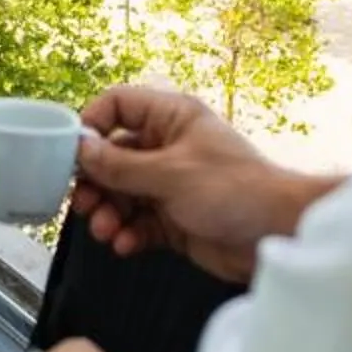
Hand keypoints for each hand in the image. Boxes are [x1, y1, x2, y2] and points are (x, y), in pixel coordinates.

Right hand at [71, 83, 336, 283]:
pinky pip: (138, 222)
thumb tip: (80, 150)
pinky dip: (128, 233)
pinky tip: (126, 244)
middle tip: (83, 204)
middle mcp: (169, 147)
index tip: (73, 155)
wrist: (278, 235)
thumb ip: (120, 165)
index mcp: (171, 119)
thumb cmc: (236, 191)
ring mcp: (171, 184)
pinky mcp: (175, 219)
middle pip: (112, 156)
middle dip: (95, 183)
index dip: (91, 126)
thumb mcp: (170, 174)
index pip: (118, 106)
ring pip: (122, 194)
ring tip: (106, 230)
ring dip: (108, 213)